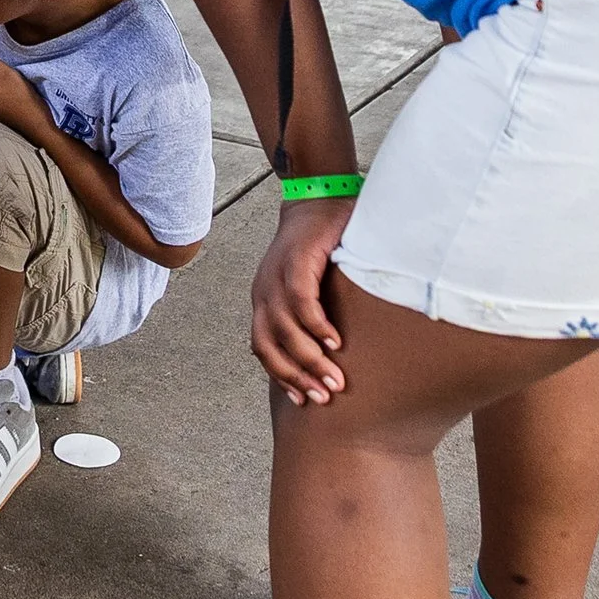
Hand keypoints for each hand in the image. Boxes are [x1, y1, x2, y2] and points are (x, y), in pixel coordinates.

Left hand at [250, 202, 350, 401]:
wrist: (319, 198)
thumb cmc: (321, 248)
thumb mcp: (313, 287)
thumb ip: (316, 316)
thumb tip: (336, 356)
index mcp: (265, 301)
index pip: (263, 348)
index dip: (282, 376)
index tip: (305, 401)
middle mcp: (264, 292)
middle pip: (268, 346)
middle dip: (297, 376)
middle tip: (325, 397)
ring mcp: (276, 276)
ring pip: (284, 329)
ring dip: (309, 358)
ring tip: (335, 379)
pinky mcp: (296, 260)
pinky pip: (301, 301)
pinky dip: (316, 325)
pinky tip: (335, 342)